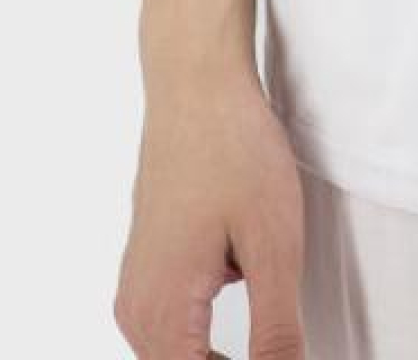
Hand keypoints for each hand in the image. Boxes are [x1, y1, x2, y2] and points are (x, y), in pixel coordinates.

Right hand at [113, 65, 307, 357]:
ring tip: (270, 332)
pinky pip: (173, 327)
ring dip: (221, 358)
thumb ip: (276, 333)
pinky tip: (247, 303)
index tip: (281, 353)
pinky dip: (208, 335)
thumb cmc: (234, 150)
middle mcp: (137, 312)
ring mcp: (137, 288)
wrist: (196, 85)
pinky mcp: (148, 267)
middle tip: (280, 347)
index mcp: (162, 316)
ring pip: (176, 356)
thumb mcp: (274, 247)